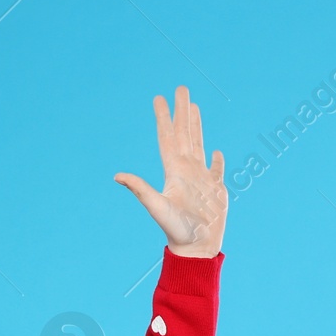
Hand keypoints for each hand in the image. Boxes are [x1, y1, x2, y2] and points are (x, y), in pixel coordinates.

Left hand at [114, 84, 227, 258]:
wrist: (197, 247)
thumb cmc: (177, 229)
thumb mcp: (157, 206)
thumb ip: (140, 189)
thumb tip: (117, 176)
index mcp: (174, 172)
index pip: (167, 138)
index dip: (163, 118)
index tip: (159, 97)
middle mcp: (186, 171)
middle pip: (183, 134)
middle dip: (181, 111)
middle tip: (181, 88)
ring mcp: (202, 179)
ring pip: (198, 144)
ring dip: (196, 125)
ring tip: (194, 107)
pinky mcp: (216, 189)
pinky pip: (217, 170)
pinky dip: (218, 160)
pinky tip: (217, 152)